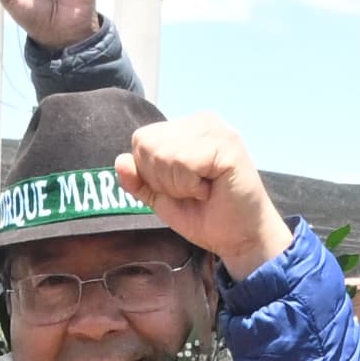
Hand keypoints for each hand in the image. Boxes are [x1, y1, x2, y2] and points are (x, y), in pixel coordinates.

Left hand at [117, 114, 290, 276]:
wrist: (240, 239)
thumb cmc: (205, 216)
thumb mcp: (163, 199)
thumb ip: (140, 180)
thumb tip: (120, 161)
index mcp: (185, 128)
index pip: (141, 141)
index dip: (151, 174)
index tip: (181, 189)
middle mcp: (201, 121)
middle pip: (147, 144)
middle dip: (163, 180)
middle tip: (193, 191)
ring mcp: (216, 129)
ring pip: (163, 153)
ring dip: (179, 184)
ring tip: (202, 190)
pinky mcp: (227, 143)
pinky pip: (184, 162)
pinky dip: (191, 185)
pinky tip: (211, 189)